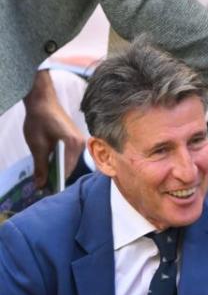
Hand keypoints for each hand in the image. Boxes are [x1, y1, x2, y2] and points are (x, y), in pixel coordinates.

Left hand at [22, 70, 83, 186]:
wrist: (43, 100)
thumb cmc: (40, 120)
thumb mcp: (37, 145)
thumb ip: (41, 166)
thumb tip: (40, 185)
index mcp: (74, 145)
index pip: (67, 171)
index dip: (57, 183)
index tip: (47, 194)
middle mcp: (82, 144)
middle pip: (71, 168)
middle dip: (58, 178)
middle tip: (44, 189)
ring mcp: (81, 142)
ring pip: (71, 163)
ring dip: (59, 171)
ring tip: (46, 179)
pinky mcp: (76, 140)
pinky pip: (70, 156)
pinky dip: (61, 163)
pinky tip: (51, 167)